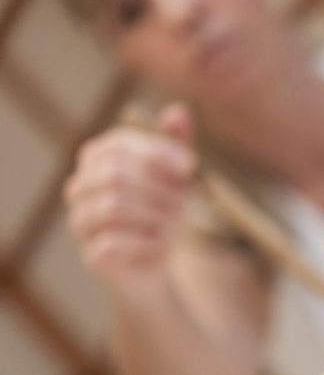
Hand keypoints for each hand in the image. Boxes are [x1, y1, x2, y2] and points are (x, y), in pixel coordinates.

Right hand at [64, 102, 196, 294]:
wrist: (157, 263)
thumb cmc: (164, 210)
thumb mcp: (177, 176)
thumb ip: (177, 143)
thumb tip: (179, 111)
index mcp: (97, 160)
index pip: (117, 144)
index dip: (156, 153)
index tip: (191, 167)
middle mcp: (80, 188)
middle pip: (113, 174)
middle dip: (157, 187)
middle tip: (184, 202)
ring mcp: (81, 222)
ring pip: (112, 207)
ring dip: (156, 214)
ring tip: (176, 224)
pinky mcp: (92, 255)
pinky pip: (115, 243)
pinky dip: (150, 243)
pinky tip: (164, 246)